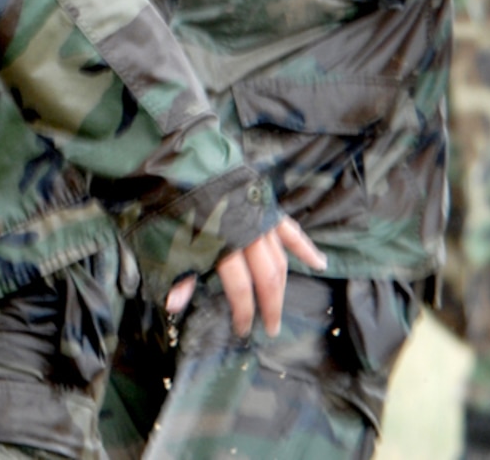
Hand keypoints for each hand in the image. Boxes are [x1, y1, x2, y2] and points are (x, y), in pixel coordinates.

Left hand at [165, 216, 326, 337]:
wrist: (187, 160)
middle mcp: (246, 234)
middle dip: (270, 306)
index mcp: (222, 243)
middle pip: (266, 278)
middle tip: (271, 328)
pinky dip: (306, 248)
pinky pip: (291, 231)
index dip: (243, 312)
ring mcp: (260, 220)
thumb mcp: (169, 239)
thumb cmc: (175, 201)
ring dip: (282, 285)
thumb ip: (178, 273)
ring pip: (279, 259)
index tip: (243, 330)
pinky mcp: (267, 207)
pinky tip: (320, 263)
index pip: (240, 287)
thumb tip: (174, 306)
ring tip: (281, 306)